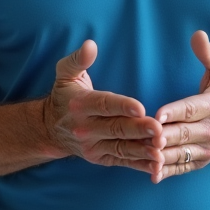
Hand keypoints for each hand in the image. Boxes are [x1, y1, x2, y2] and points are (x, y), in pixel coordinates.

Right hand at [43, 40, 163, 174]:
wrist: (49, 130)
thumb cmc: (64, 96)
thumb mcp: (65, 74)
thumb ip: (78, 59)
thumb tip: (90, 45)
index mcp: (80, 105)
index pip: (103, 105)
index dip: (122, 106)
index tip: (140, 107)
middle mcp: (85, 128)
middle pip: (115, 128)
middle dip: (137, 129)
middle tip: (158, 129)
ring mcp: (92, 146)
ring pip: (121, 148)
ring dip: (142, 150)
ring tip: (160, 150)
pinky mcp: (100, 158)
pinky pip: (122, 162)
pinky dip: (139, 165)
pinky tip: (157, 165)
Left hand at [151, 30, 209, 183]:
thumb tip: (197, 35)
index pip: (191, 109)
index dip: (174, 112)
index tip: (157, 115)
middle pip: (183, 133)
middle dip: (163, 135)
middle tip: (143, 135)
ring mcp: (206, 148)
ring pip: (180, 153)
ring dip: (161, 156)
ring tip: (142, 154)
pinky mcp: (201, 161)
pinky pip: (182, 168)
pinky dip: (167, 171)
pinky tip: (152, 173)